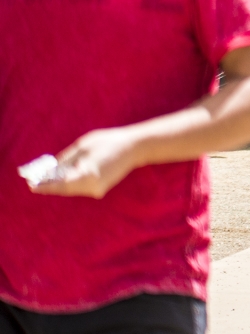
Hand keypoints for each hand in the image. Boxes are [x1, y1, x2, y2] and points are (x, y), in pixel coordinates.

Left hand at [30, 125, 145, 197]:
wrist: (135, 147)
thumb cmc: (108, 143)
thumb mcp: (83, 147)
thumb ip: (64, 161)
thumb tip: (48, 171)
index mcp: (87, 176)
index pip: (60, 186)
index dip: (44, 186)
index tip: (31, 185)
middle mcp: (92, 188)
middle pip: (65, 189)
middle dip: (50, 184)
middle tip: (34, 180)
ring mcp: (98, 190)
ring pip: (72, 189)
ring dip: (59, 183)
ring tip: (46, 176)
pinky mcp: (101, 188)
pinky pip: (80, 187)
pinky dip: (70, 182)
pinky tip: (63, 175)